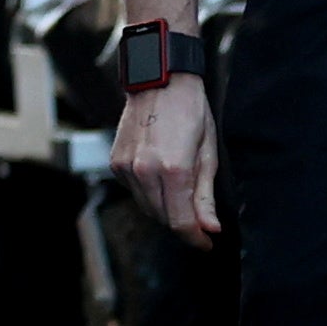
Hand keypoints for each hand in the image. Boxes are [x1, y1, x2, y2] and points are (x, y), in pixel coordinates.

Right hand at [114, 76, 220, 246]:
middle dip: (183, 224)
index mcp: (173, 170)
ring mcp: (127, 168)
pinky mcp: (116, 163)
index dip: (196, 239)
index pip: (181, 222)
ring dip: (166, 210)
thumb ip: (205, 195)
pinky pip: (135, 192)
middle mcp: (145, 172)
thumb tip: (210, 227)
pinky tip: (162, 179)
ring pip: (147, 208)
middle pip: (163, 219)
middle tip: (200, 221)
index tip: (207, 243)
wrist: (159, 81)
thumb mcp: (208, 153)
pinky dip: (150, 194)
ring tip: (183, 196)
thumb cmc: (189, 111)